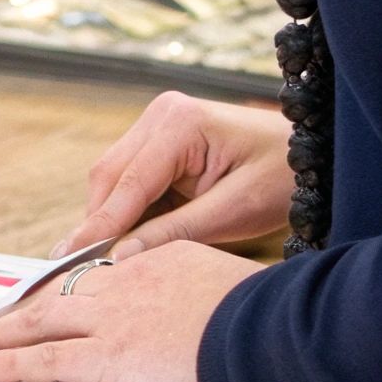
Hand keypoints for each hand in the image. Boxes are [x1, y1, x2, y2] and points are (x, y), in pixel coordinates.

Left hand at [0, 241, 263, 381]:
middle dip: (19, 307)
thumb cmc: (266, 320)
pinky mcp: (107, 353)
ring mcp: (113, 317)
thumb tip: (202, 312)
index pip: (101, 274)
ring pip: (40, 320)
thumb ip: (203, 296)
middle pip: (59, 291)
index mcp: (159, 261)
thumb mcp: (232, 291)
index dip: (69, 290)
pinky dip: (11, 363)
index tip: (50, 298)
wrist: (268, 336)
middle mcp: (126, 283)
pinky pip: (46, 357)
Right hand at [53, 91, 292, 261]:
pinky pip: (127, 180)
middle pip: (108, 178)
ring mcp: (156, 124)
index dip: (98, 225)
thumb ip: (174, 233)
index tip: (69, 258)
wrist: (313, 154)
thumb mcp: (234, 212)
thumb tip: (119, 258)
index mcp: (180, 124)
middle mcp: (160, 116)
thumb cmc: (282, 179)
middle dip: (99, 222)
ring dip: (113, 216)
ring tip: (109, 255)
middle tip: (83, 266)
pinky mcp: (157, 140)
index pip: (127, 184)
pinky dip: (128, 209)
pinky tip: (132, 235)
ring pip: (111, 179)